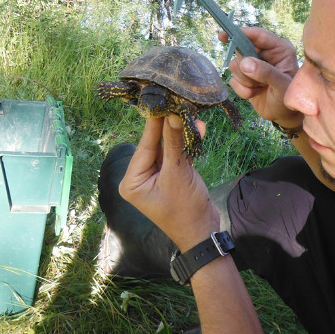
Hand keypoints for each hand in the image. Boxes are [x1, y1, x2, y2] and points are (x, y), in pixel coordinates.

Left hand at [118, 115, 218, 250]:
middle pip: (155, 145)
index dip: (155, 123)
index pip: (144, 146)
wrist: (203, 233)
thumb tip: (173, 114)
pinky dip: (187, 144)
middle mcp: (139, 177)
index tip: (160, 100)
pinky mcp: (171, 176)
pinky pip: (176, 155)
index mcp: (131, 181)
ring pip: (168, 147)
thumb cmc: (185, 209)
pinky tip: (198, 129)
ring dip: (181, 134)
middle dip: (170, 126)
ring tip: (191, 114)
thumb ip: (174, 143)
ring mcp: (156, 176)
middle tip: (178, 102)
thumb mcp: (178, 174)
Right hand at [219, 27, 302, 129]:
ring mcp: (253, 65)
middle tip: (258, 80)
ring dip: (245, 81)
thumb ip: (266, 73)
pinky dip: (242, 90)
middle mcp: (265, 54)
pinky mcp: (244, 77)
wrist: (284, 116)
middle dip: (245, 68)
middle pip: (241, 50)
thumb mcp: (282, 86)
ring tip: (260, 88)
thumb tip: (245, 63)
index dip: (241, 33)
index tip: (223, 36)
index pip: (258, 35)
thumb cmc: (289, 99)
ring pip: (235, 66)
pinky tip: (255, 93)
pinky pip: (233, 79)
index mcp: (279, 49)